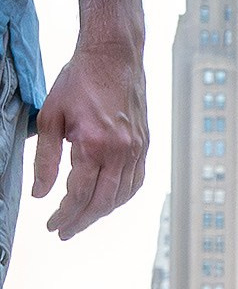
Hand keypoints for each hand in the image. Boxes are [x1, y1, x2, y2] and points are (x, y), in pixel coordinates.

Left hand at [33, 44, 148, 238]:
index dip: (64, 214)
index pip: (78, 193)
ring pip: (121, 196)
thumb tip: (40, 192)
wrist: (114, 57)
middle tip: (65, 231)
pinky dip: (121, 198)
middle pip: (102, 202)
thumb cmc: (80, 80)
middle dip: (81, 220)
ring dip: (101, 212)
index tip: (52, 225)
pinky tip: (108, 200)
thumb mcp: (50, 117)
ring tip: (83, 219)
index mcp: (95, 145)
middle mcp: (120, 152)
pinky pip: (136, 183)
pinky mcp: (145, 146)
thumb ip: (45, 158)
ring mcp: (137, 151)